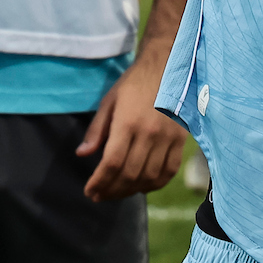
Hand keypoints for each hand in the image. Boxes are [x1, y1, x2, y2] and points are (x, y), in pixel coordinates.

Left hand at [77, 56, 186, 200]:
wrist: (167, 67)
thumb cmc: (134, 83)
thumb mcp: (110, 101)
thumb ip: (96, 129)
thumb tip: (82, 154)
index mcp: (128, 123)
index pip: (111, 163)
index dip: (100, 182)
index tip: (90, 191)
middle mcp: (148, 134)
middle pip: (129, 174)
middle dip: (112, 190)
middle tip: (100, 195)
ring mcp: (167, 138)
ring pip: (149, 177)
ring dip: (131, 191)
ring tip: (118, 192)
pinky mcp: (180, 140)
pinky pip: (168, 172)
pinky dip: (155, 184)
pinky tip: (142, 187)